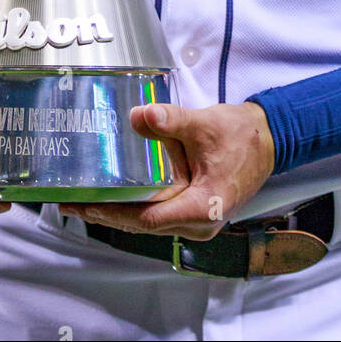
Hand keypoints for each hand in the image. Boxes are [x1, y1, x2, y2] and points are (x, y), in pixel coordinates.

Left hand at [60, 101, 275, 239]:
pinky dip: (134, 207)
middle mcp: (198, 223)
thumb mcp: (205, 124)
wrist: (270, 140)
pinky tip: (114, 196)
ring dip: (117, 213)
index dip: (113, 212)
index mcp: (201, 208)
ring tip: (83, 201)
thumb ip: (172, 121)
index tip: (85, 204)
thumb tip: (141, 116)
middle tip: (71, 203)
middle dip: (106, 214)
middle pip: (142, 225)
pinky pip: (157, 214)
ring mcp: (196, 220)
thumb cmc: (243, 137)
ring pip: (148, 223)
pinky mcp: (194, 211)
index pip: (146, 218)